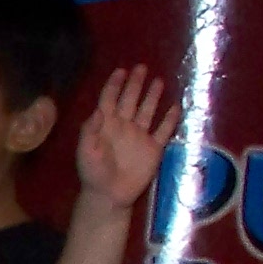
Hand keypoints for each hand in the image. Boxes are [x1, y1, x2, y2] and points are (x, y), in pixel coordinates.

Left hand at [74, 65, 178, 212]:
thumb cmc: (93, 173)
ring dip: (152, 96)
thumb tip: (98, 110)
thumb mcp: (86, 152)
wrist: (110, 196)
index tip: (120, 70)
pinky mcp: (153, 148)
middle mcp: (124, 126)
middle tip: (141, 67)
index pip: (110, 100)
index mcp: (106, 126)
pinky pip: (164, 131)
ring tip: (158, 80)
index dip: (114, 85)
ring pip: (147, 111)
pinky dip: (170, 119)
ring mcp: (140, 136)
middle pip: (130, 100)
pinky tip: (176, 106)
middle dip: (135, 84)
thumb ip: (90, 131)